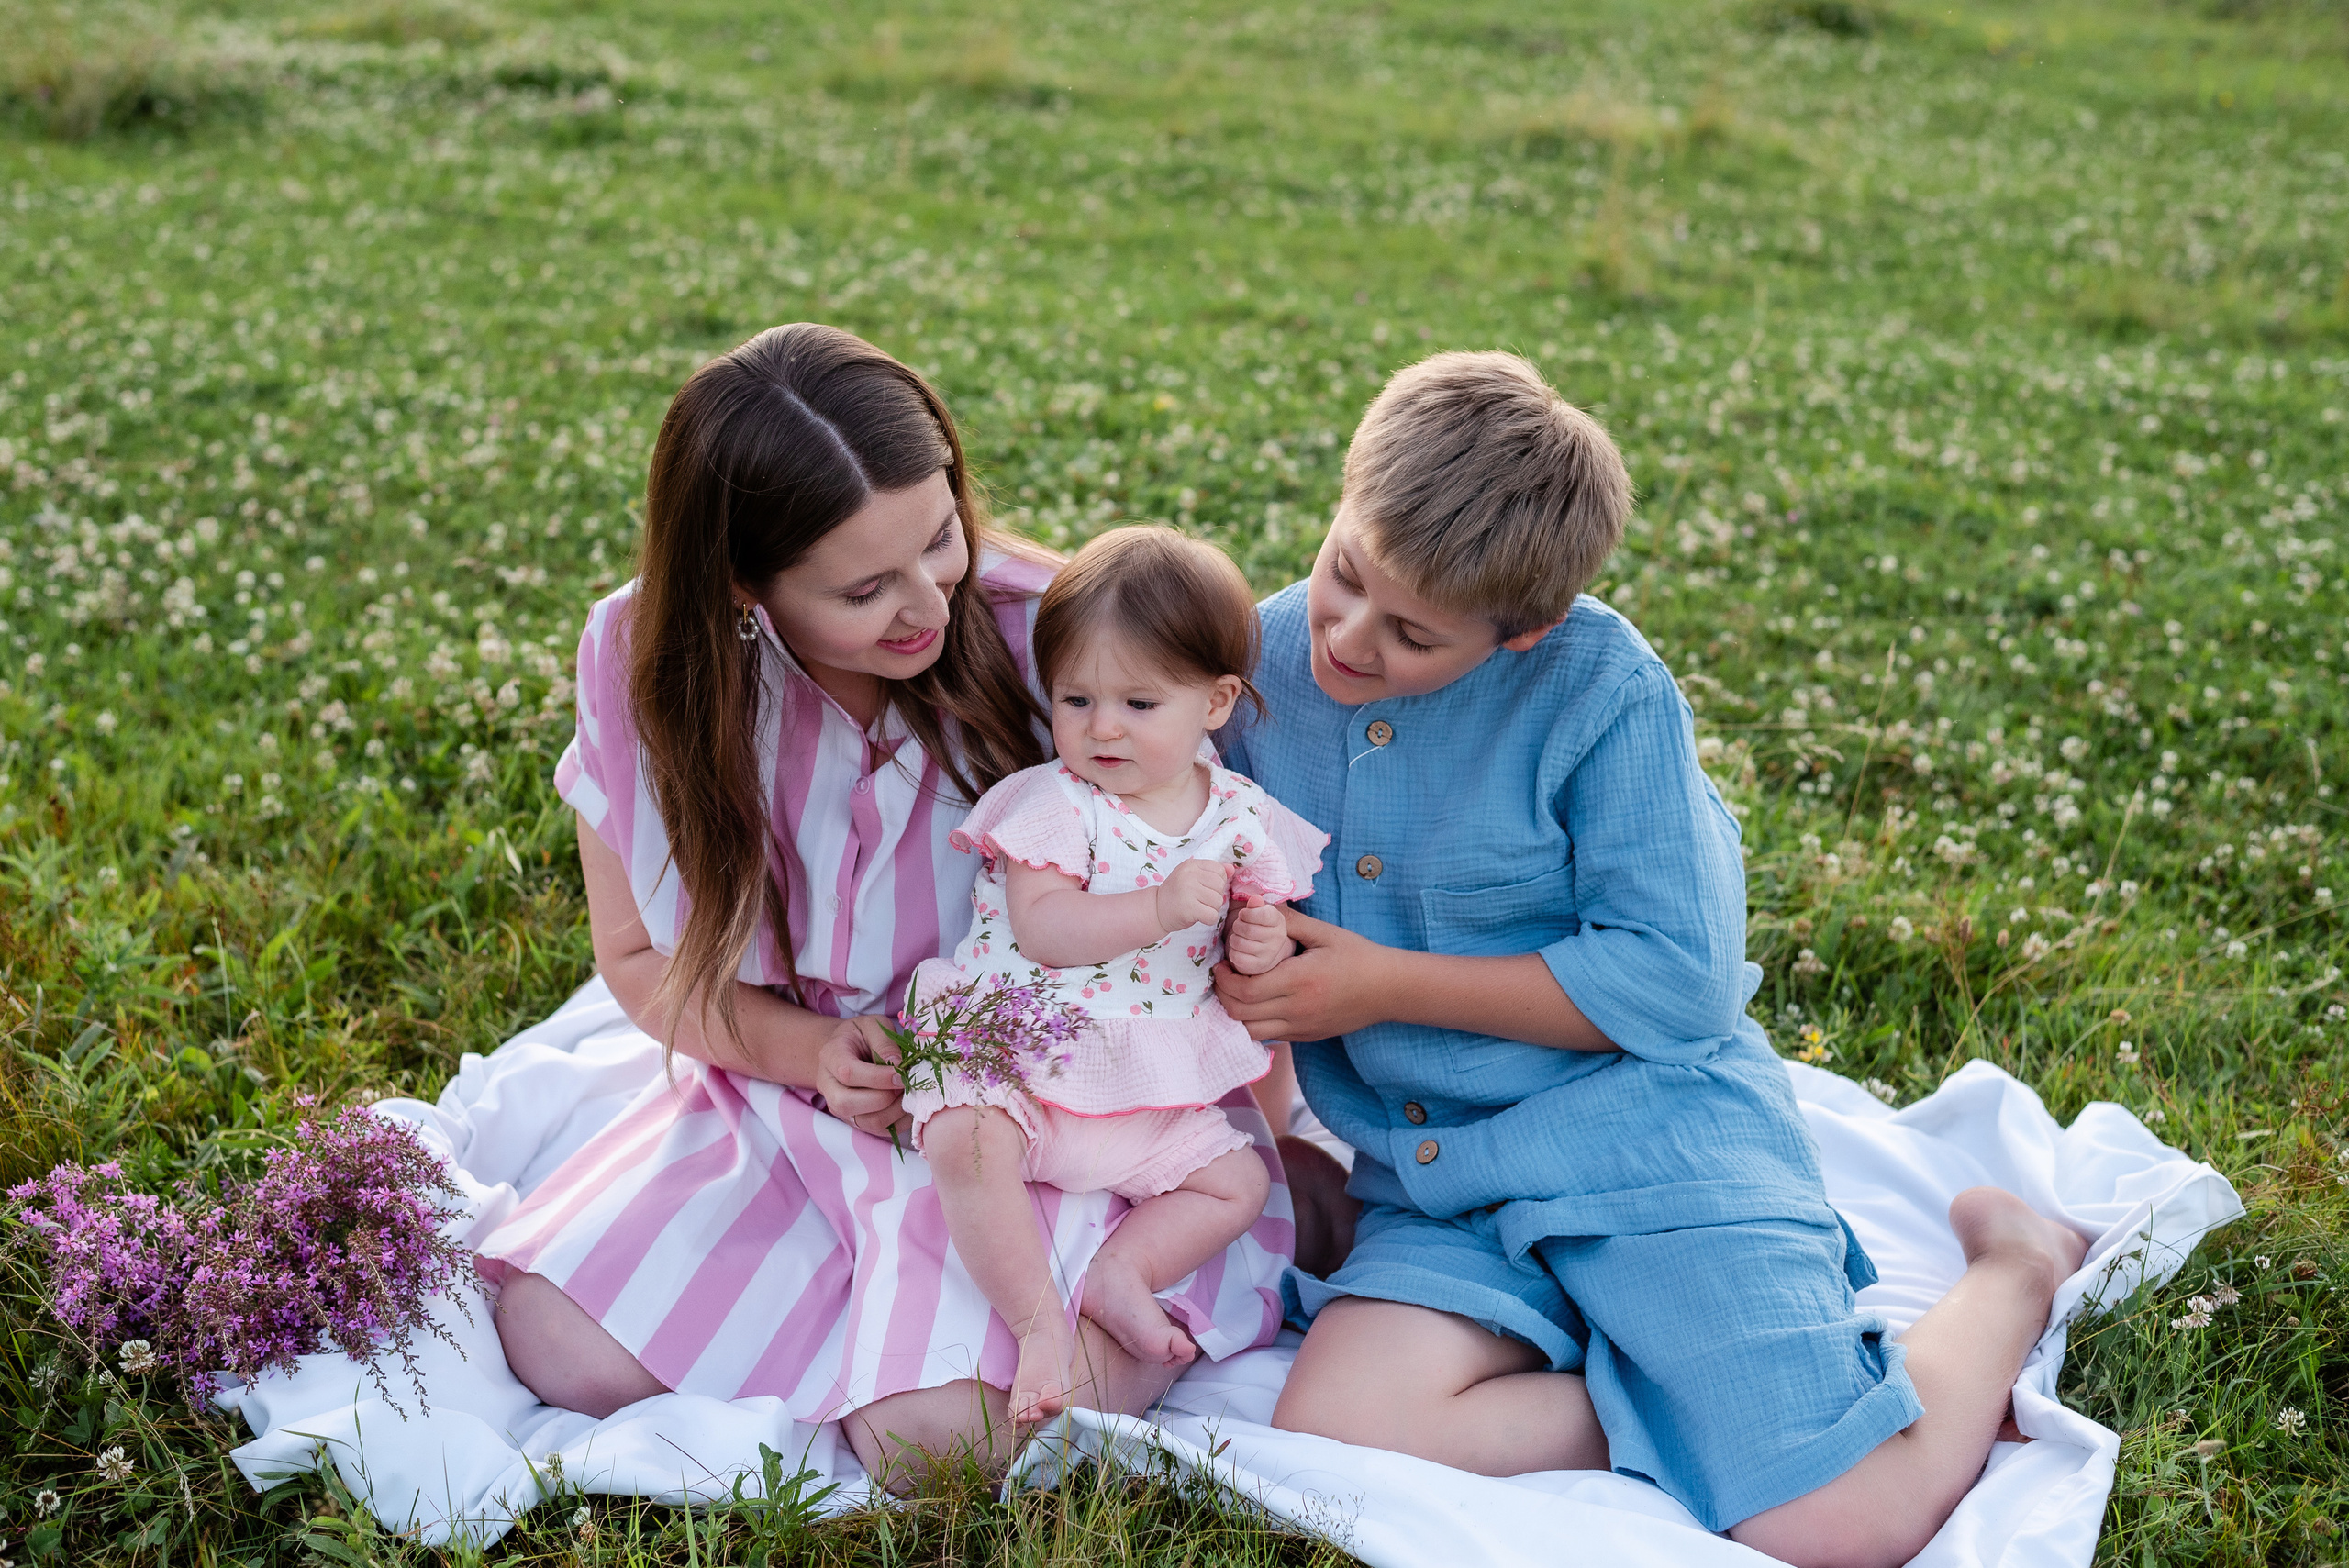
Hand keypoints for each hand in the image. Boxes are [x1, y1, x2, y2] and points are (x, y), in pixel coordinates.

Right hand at [816, 1015, 908, 1138]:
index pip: (848, 1073)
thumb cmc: (862, 1036)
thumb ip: (885, 1042)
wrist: (849, 1050)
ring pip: (866, 1122)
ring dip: (895, 1111)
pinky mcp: (857, 1121)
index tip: (901, 1073)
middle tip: (906, 1084)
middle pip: (848, 1103)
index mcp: (831, 1056)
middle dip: (884, 1097)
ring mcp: (840, 1107)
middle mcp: (829, 1086)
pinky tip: (909, 1104)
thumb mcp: (873, 1025)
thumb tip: (898, 1065)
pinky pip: (879, 1130)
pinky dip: (900, 1121)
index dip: (878, 1077)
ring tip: (910, 1093)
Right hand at [1154, 858, 1231, 933]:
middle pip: (1220, 886)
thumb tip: (1232, 869)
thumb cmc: (1177, 893)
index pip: (1219, 870)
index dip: (1217, 882)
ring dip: (1211, 908)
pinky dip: (1208, 919)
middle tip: (1200, 900)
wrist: (1156, 909)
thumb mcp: (1193, 877)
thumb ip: (1212, 872)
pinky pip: (1212, 915)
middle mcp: (1189, 875)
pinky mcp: (1188, 908)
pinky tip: (1198, 917)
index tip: (1203, 888)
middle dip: (1215, 896)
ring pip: (1218, 901)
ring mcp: (1188, 891)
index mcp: (1191, 865)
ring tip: (1198, 907)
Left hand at [1213, 908, 1393, 1040]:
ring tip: (1236, 991)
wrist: (1388, 989)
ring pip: (1250, 1031)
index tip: (1221, 963)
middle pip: (1241, 1014)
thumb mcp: (1324, 932)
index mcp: (1299, 981)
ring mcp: (1301, 1027)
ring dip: (1235, 1013)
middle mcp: (1297, 1010)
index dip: (1224, 979)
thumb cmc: (1357, 956)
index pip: (1245, 990)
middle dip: (1223, 995)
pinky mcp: (1306, 1037)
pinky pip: (1268, 1036)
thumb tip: (1256, 906)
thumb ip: (1288, 920)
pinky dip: (1253, 1023)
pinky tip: (1256, 1004)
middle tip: (1222, 976)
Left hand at [1223, 895, 1290, 975]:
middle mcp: (1278, 938)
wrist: (1264, 951)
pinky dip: (1233, 952)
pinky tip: (1239, 950)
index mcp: (1278, 921)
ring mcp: (1269, 954)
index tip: (1243, 915)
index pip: (1262, 914)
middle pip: (1247, 929)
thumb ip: (1255, 905)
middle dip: (1237, 926)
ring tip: (1239, 938)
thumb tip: (1255, 899)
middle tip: (1238, 927)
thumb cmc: (1257, 926)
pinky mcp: (1258, 966)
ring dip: (1234, 939)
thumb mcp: (1258, 912)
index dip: (1246, 913)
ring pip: (1239, 943)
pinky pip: (1237, 957)